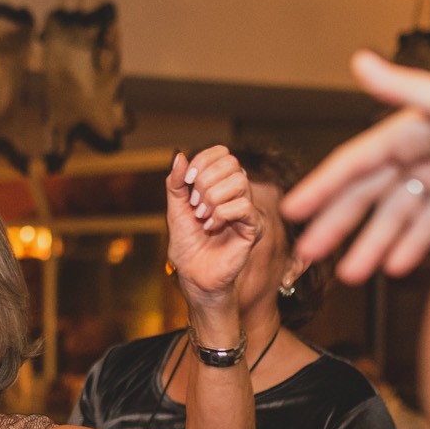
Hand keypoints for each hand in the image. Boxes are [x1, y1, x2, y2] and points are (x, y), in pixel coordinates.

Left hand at [164, 147, 262, 312]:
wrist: (193, 274)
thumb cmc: (187, 245)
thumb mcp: (175, 208)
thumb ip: (176, 183)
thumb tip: (179, 156)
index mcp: (221, 184)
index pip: (222, 153)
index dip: (203, 162)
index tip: (187, 182)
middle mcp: (237, 193)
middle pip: (232, 163)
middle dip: (205, 182)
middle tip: (195, 206)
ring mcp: (247, 209)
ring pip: (239, 181)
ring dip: (212, 198)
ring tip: (202, 217)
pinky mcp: (254, 227)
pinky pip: (243, 206)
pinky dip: (222, 214)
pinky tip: (212, 227)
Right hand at [283, 51, 429, 281]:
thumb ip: (406, 85)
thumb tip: (360, 61)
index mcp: (409, 131)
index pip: (354, 164)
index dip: (322, 187)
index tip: (293, 210)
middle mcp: (421, 153)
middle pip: (368, 195)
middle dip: (338, 225)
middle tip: (308, 254)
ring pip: (396, 216)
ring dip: (373, 243)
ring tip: (351, 274)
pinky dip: (413, 244)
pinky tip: (395, 267)